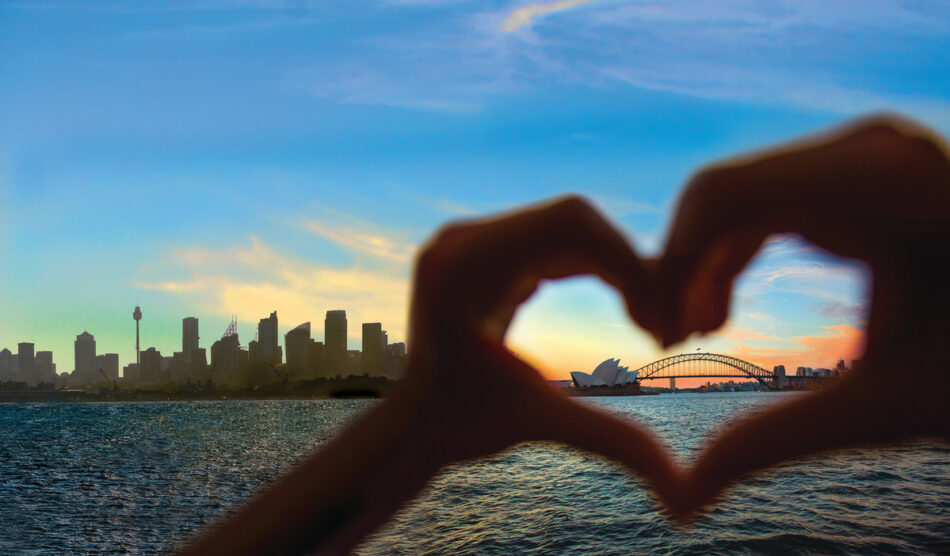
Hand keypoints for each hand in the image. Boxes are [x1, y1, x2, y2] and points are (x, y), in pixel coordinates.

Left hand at [180, 197, 681, 554]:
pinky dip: (590, 264)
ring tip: (643, 317)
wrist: (410, 425)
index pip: (568, 224)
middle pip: (571, 218)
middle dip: (626, 264)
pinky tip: (617, 300)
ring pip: (566, 225)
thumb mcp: (539, 424)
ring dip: (613, 264)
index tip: (655, 321)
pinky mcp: (481, 249)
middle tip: (659, 322)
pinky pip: (549, 238)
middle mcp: (461, 238)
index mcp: (463, 264)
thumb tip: (684, 496)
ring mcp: (469, 239)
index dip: (627, 262)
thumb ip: (611, 442)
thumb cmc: (462, 428)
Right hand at [655, 113, 949, 517]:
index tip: (664, 338)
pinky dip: (729, 257)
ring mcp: (862, 157)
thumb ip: (782, 437)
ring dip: (700, 266)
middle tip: (670, 342)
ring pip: (735, 199)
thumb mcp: (895, 405)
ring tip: (697, 331)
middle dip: (683, 270)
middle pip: (723, 194)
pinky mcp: (854, 177)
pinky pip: (763, 205)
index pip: (729, 194)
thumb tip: (683, 500)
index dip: (676, 264)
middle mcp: (871, 148)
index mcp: (890, 178)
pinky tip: (721, 312)